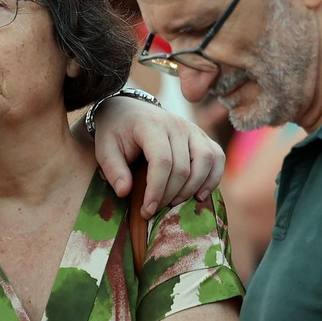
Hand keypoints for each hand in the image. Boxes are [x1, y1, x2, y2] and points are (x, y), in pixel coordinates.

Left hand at [92, 99, 224, 216]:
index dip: (157, 189)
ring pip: (206, 161)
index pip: (162, 161)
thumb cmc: (116, 132)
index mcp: (151, 125)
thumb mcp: (105, 148)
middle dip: (170, 195)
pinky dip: (213, 178)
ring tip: (174, 203)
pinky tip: (199, 195)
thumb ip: (113, 169)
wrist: (129, 110)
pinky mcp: (202, 136)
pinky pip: (217, 157)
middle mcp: (176, 124)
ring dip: (192, 188)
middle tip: (154, 210)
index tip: (147, 210)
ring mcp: (192, 129)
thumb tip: (125, 193)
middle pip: (183, 166)